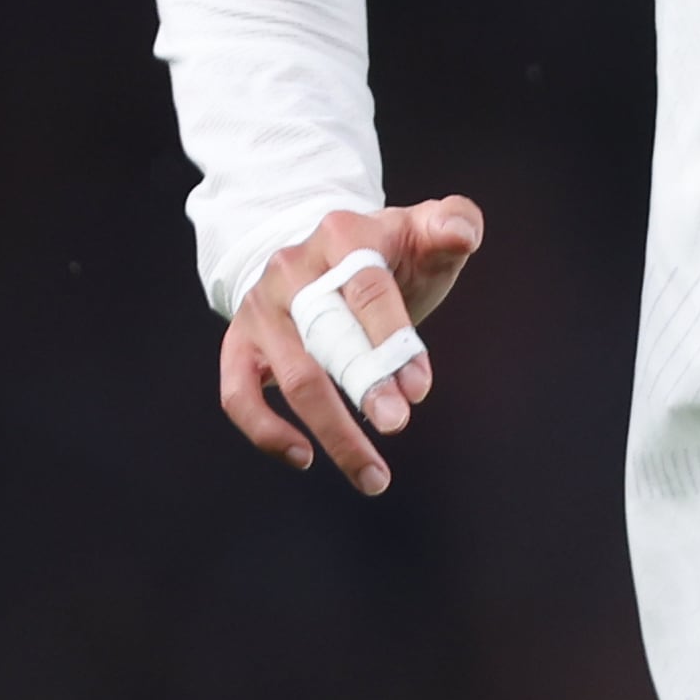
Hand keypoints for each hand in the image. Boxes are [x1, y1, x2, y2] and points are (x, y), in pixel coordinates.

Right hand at [219, 196, 483, 495]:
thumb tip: (462, 232)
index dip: (392, 339)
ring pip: (291, 376)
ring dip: (332, 430)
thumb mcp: (423, 232)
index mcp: (342, 234)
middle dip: (362, 384)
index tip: (418, 388)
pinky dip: (267, 432)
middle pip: (325, 334)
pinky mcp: (238, 345)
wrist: (325, 256)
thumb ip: (453, 224)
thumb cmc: (388, 254)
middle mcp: (291, 269)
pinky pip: (237, 395)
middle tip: (395, 424)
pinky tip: (305, 457)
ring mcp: (260, 308)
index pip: (366, 288)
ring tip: (374, 475)